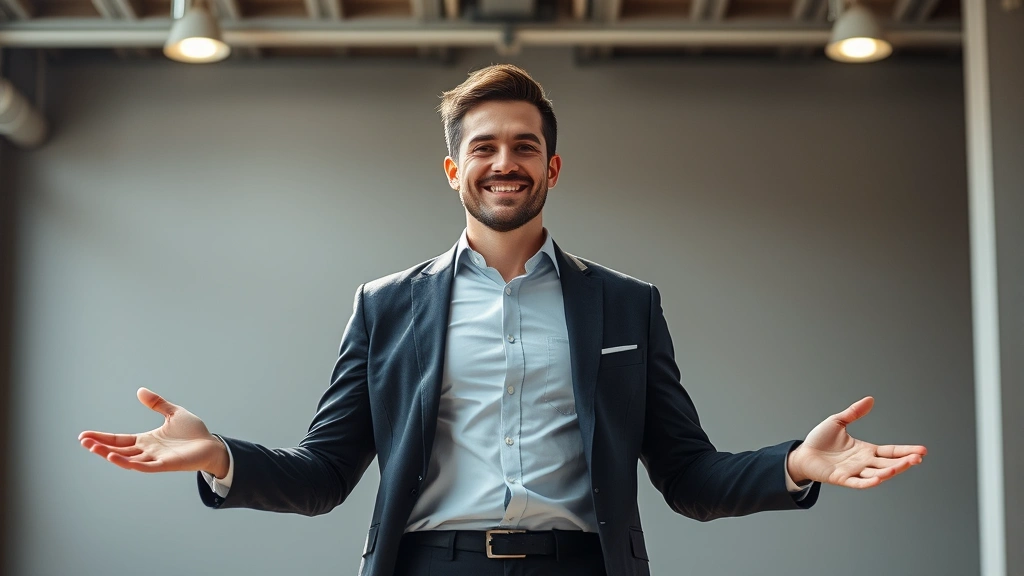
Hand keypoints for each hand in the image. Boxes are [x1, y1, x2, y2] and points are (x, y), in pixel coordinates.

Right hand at [79, 388, 228, 477]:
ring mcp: (155, 459)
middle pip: (119, 450)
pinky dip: (130, 463)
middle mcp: (147, 451)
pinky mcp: (165, 465)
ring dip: (110, 454)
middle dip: (100, 446)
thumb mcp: (173, 413)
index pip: (119, 440)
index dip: (103, 438)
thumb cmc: (193, 433)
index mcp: (146, 440)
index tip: (84, 436)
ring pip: (127, 459)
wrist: (212, 445)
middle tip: (83, 441)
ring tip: (94, 448)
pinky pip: (144, 466)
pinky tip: (116, 458)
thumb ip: (157, 404)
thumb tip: (140, 391)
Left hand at [787, 397, 925, 488]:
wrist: (802, 453)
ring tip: (903, 465)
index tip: (923, 451)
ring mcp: (854, 472)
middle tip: (919, 458)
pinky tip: (880, 478)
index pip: (890, 451)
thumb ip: (854, 412)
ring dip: (890, 471)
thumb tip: (870, 399)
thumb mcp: (838, 422)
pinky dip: (869, 481)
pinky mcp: (842, 479)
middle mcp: (863, 463)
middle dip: (904, 461)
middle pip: (889, 463)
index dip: (906, 451)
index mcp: (866, 450)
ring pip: (877, 473)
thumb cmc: (819, 440)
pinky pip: (858, 482)